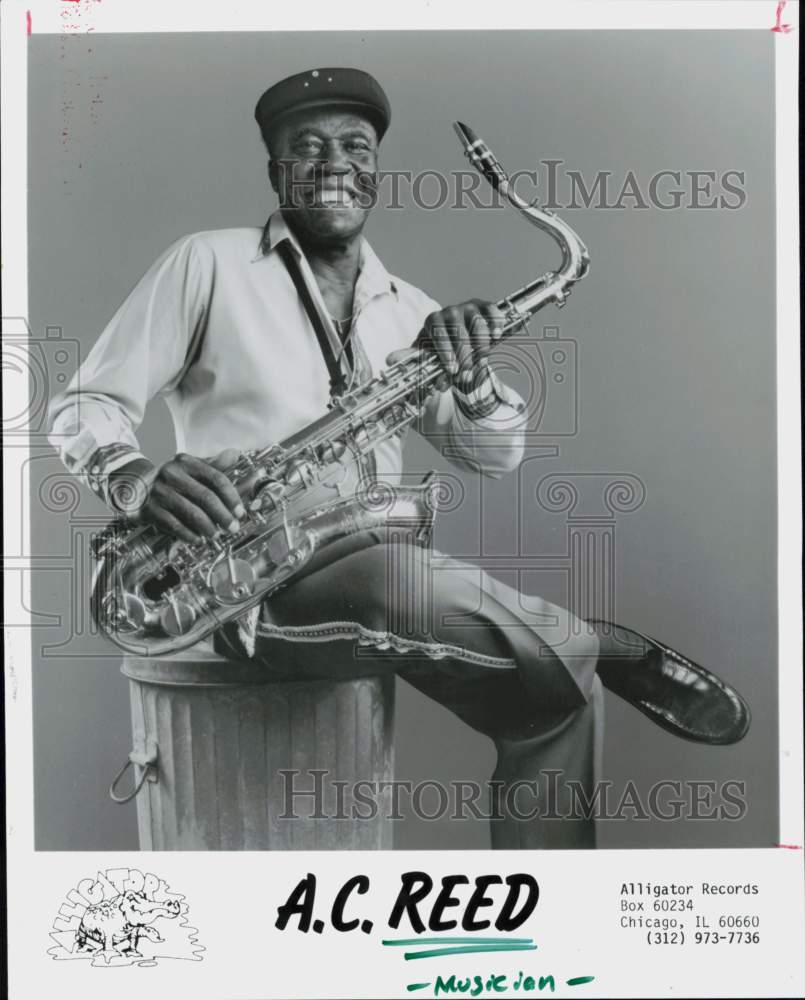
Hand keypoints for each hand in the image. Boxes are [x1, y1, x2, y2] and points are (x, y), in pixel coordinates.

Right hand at [112, 449, 244, 542]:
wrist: (135, 487)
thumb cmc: (171, 481)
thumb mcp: (189, 468)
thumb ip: (213, 465)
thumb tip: (235, 454)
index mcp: (185, 462)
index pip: (216, 478)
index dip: (231, 497)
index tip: (240, 512)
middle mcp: (171, 474)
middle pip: (206, 497)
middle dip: (223, 515)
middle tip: (233, 527)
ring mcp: (159, 492)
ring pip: (191, 513)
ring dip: (208, 527)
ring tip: (217, 535)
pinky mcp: (150, 509)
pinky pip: (175, 525)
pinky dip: (189, 534)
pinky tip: (198, 539)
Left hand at [418, 299, 505, 389]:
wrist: (455, 333)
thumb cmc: (444, 348)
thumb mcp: (436, 359)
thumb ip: (437, 372)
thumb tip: (441, 386)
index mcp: (433, 321)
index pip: (438, 334)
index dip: (445, 353)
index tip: (452, 370)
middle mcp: (450, 311)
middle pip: (458, 331)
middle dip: (464, 357)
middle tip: (467, 375)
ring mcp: (468, 307)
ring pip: (476, 323)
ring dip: (481, 345)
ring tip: (482, 363)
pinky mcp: (484, 306)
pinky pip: (491, 310)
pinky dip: (495, 322)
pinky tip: (495, 336)